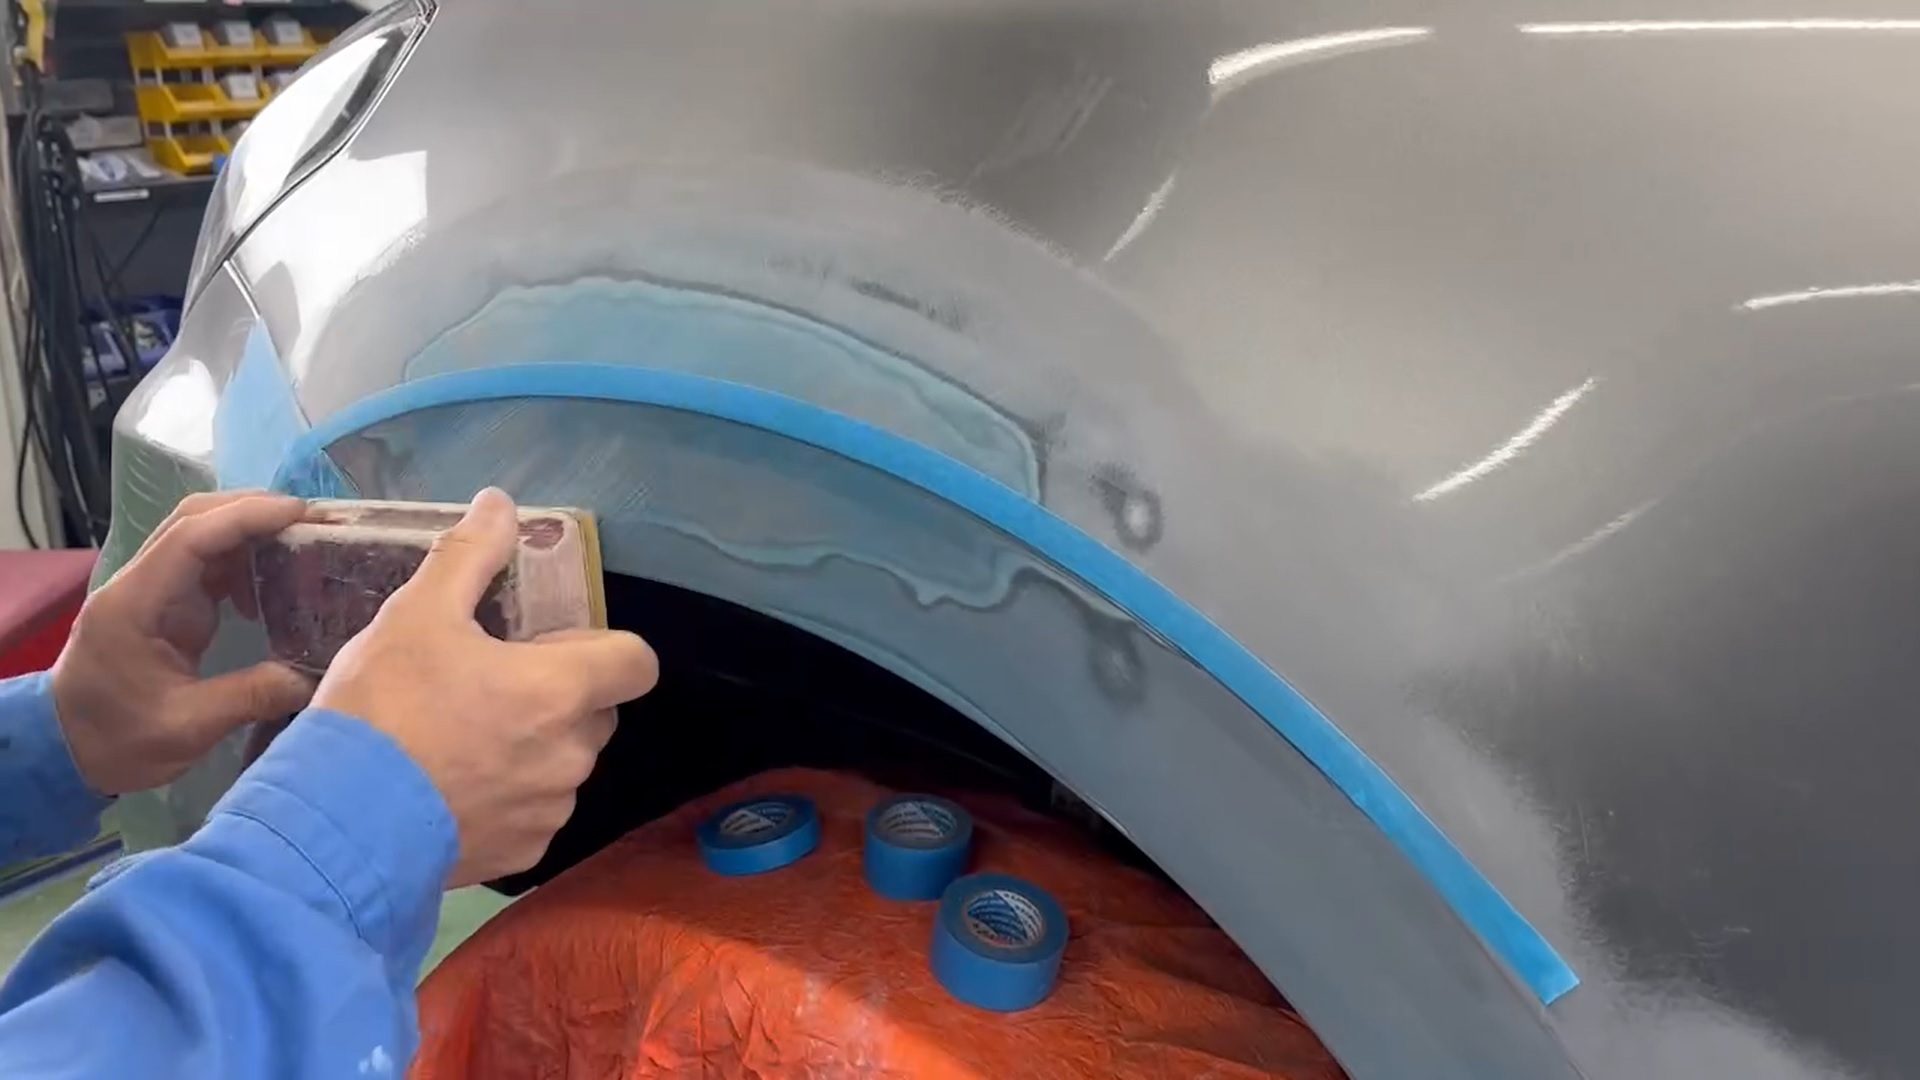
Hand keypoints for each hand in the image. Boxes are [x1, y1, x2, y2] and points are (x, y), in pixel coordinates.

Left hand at [51, 491, 317, 795]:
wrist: (69, 751)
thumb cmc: (116, 740)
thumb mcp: (185, 729)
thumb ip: (250, 697)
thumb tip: (314, 678)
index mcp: (134, 604)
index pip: (191, 537)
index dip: (247, 517)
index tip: (302, 514)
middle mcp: (140, 583)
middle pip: (196, 519)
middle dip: (256, 511)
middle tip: (317, 522)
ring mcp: (153, 590)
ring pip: (205, 535)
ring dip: (255, 532)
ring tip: (309, 543)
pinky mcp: (167, 604)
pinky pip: (209, 563)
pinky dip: (247, 560)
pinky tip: (278, 582)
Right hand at [311, 488, 658, 886]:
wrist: (336, 821)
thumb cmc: (383, 706)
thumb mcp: (416, 613)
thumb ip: (468, 554)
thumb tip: (499, 503)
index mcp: (562, 689)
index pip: (637, 662)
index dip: (606, 647)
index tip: (554, 644)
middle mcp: (572, 754)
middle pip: (598, 711)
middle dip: (561, 694)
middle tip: (491, 684)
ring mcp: (550, 809)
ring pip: (564, 764)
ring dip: (533, 747)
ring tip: (461, 737)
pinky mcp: (523, 853)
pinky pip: (535, 813)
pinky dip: (508, 797)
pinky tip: (452, 786)